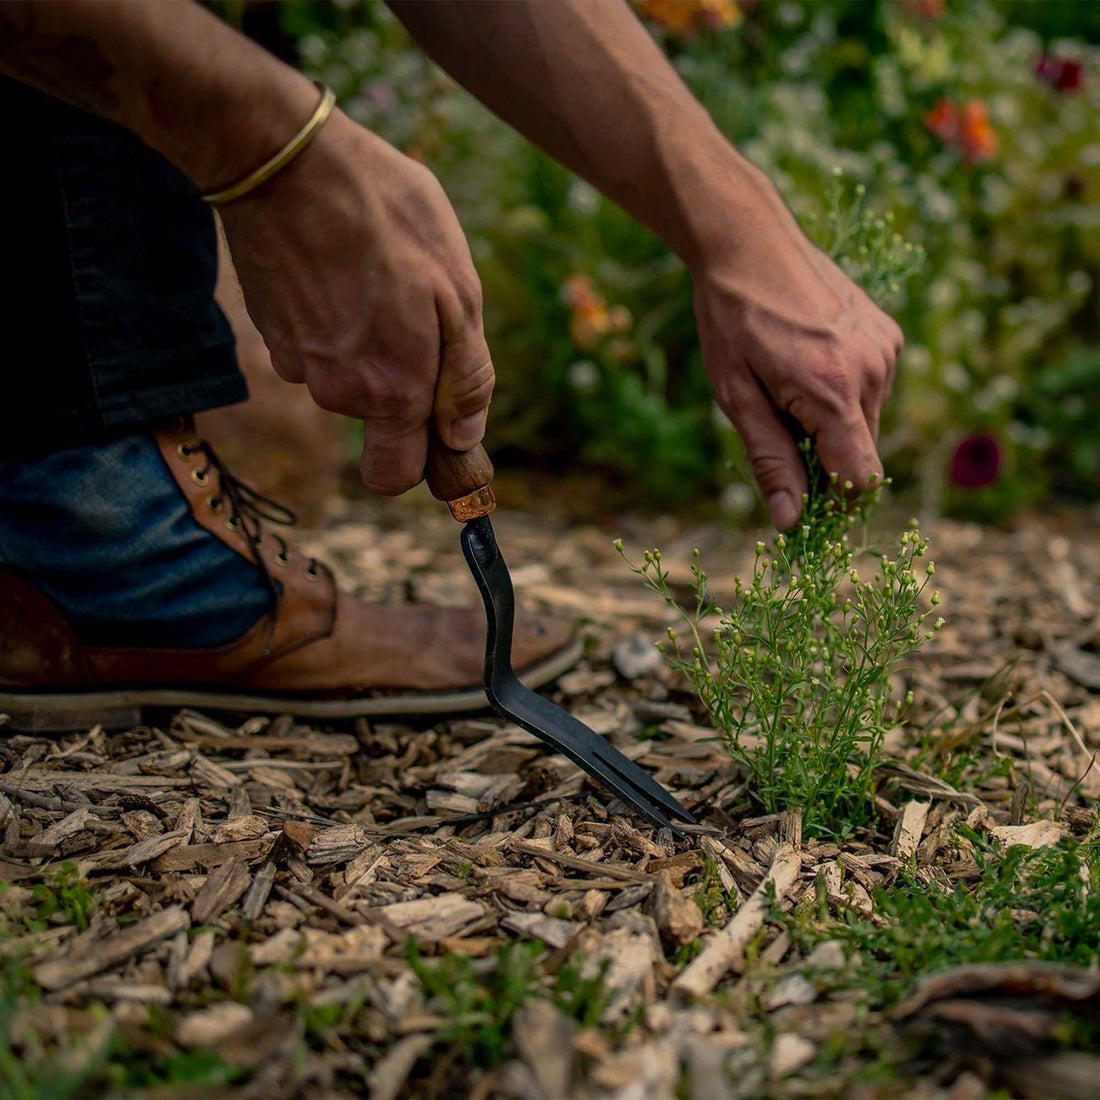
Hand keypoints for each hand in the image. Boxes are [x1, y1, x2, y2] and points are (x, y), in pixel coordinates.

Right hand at [217, 111, 493, 494]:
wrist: (284, 160)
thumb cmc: (387, 217)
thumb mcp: (459, 290)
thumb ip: (465, 378)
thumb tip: (463, 438)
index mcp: (392, 391)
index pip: (395, 477)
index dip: (421, 460)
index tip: (438, 429)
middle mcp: (338, 392)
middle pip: (379, 418)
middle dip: (404, 380)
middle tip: (415, 311)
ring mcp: (297, 364)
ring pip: (348, 376)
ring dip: (370, 340)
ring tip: (377, 274)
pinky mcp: (270, 332)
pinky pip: (316, 346)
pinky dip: (333, 318)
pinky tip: (340, 266)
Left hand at [692, 181, 902, 529]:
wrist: (749, 243)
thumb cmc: (732, 321)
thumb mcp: (736, 398)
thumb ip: (770, 461)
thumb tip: (791, 521)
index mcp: (834, 393)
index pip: (860, 479)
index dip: (835, 503)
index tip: (804, 504)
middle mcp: (873, 371)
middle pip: (862, 453)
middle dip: (824, 458)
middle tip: (776, 426)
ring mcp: (886, 349)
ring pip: (867, 421)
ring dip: (832, 424)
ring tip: (786, 384)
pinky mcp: (887, 333)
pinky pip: (872, 387)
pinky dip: (843, 393)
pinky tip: (807, 363)